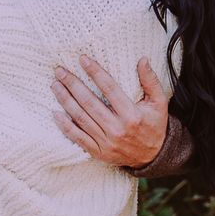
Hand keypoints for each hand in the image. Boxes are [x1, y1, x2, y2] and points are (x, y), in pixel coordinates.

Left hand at [54, 54, 170, 168]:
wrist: (153, 157)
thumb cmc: (154, 125)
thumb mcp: (159, 103)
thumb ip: (150, 81)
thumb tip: (142, 59)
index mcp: (132, 115)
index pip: (109, 88)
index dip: (95, 72)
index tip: (82, 59)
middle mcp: (117, 129)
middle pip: (89, 102)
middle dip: (72, 84)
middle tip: (60, 70)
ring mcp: (106, 142)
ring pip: (80, 118)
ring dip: (65, 100)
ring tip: (55, 85)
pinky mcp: (98, 153)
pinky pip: (77, 138)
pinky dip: (65, 126)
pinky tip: (55, 113)